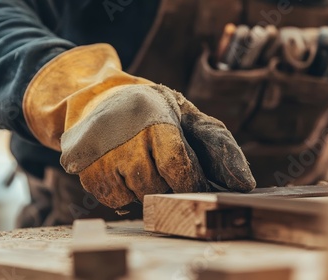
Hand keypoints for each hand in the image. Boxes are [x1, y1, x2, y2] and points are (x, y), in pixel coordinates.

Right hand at [60, 84, 255, 208]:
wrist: (101, 100)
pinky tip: (123, 172)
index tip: (191, 183)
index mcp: (155, 120)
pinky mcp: (84, 170)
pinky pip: (114, 200)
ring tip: (141, 165)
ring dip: (144, 190)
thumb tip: (244, 185)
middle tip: (161, 167)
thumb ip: (218, 146)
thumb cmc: (154, 113)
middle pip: (155, 187)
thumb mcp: (188, 117)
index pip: (177, 168)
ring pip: (134, 197)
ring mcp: (100, 155)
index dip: (188, 182)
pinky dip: (125, 194)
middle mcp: (124, 138)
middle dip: (165, 185)